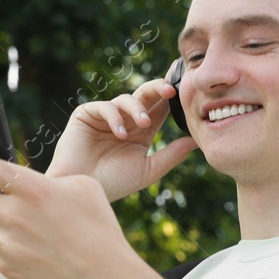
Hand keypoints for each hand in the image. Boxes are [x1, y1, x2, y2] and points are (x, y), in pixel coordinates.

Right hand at [48, 78, 198, 202]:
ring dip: (137, 109)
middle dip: (158, 89)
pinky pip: (105, 107)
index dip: (171, 99)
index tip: (185, 92)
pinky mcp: (86, 115)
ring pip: (126, 99)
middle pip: (145, 96)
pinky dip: (115, 118)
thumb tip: (196, 141)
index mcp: (141, 131)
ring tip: (144, 124)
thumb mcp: (147, 170)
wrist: (82, 189)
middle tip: (171, 90)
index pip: (160, 108)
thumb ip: (171, 155)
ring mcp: (105, 116)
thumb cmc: (113, 183)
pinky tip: (120, 134)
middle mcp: (125, 120)